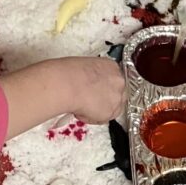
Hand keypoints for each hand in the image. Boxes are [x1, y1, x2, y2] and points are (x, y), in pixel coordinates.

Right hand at [0, 57, 124, 138]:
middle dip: (105, 99)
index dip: (105, 88)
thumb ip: (93, 77)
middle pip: (118, 93)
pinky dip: (93, 118)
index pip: (115, 80)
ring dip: (100, 109)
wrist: (67, 84)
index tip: (98, 92)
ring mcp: (117, 96)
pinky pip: (104, 118)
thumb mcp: (85, 67)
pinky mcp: (112, 111)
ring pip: (113, 107)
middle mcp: (119, 80)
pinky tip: (81, 111)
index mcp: (112, 66)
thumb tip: (88, 85)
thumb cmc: (68, 73)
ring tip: (83, 107)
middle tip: (91, 102)